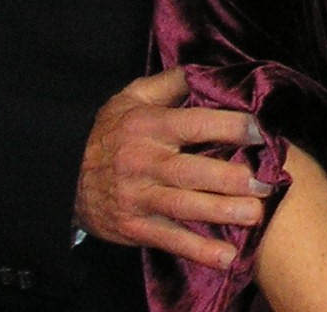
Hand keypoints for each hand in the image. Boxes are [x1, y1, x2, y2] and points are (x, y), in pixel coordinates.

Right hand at [74, 68, 272, 270]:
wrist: (62, 175)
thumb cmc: (109, 131)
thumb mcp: (132, 97)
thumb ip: (170, 83)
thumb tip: (206, 70)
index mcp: (148, 127)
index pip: (194, 125)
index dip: (229, 127)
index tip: (261, 131)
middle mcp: (144, 162)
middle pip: (191, 171)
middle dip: (229, 178)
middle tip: (265, 182)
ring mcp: (138, 198)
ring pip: (184, 207)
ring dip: (221, 213)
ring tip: (255, 215)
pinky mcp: (135, 227)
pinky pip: (170, 239)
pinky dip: (198, 250)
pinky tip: (227, 257)